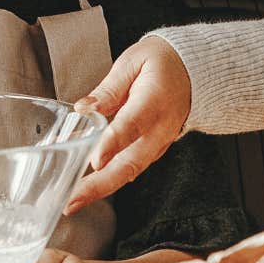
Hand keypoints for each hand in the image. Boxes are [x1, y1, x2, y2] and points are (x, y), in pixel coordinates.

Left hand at [64, 35, 190, 213]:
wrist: (192, 72)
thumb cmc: (162, 63)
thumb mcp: (134, 61)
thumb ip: (109, 87)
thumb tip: (83, 108)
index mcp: (154, 100)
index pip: (132, 125)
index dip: (113, 144)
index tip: (95, 160)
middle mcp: (159, 130)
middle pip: (131, 163)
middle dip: (100, 185)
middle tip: (72, 199)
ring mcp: (158, 144)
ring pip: (130, 171)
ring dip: (101, 189)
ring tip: (71, 201)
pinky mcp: (152, 151)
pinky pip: (130, 168)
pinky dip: (107, 180)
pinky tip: (81, 185)